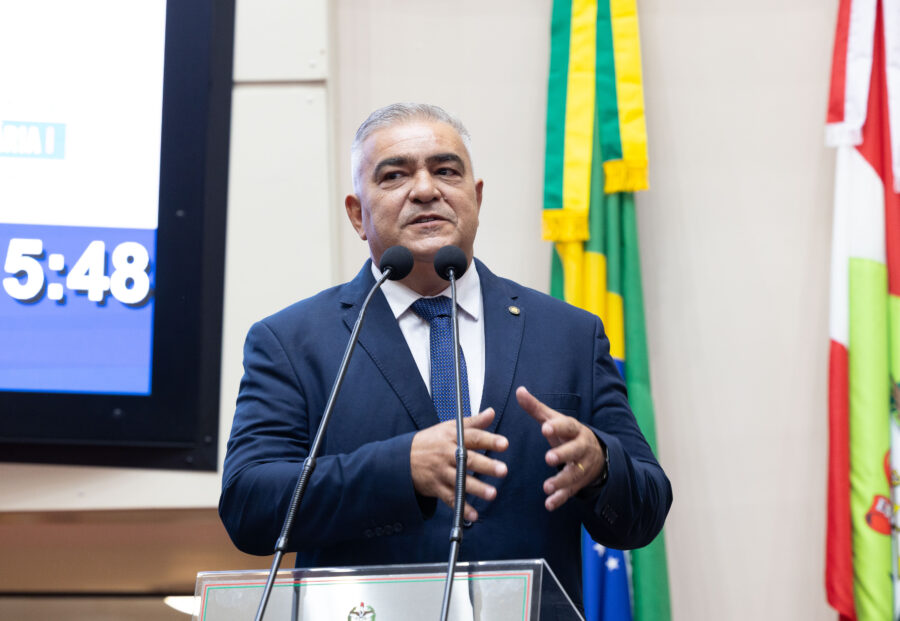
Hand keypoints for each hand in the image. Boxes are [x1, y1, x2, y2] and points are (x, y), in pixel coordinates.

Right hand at [410, 408, 508, 521]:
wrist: (403, 458)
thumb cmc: (432, 441)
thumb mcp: (449, 428)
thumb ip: (473, 422)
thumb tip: (491, 412)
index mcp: (452, 437)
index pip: (473, 437)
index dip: (489, 440)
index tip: (504, 444)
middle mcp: (447, 454)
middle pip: (468, 460)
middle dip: (486, 466)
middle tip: (503, 470)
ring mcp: (441, 472)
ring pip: (460, 481)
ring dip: (477, 489)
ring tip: (492, 494)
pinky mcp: (436, 487)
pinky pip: (450, 498)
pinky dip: (462, 508)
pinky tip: (473, 514)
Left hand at [516, 386, 604, 510]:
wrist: (596, 454)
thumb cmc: (568, 434)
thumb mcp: (555, 419)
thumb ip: (536, 408)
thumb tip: (519, 390)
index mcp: (575, 430)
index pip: (568, 427)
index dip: (558, 427)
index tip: (545, 428)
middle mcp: (582, 448)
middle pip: (575, 451)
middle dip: (563, 454)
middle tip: (548, 458)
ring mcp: (583, 467)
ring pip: (574, 474)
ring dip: (561, 481)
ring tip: (547, 486)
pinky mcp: (579, 483)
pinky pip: (571, 492)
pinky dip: (561, 498)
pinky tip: (549, 504)